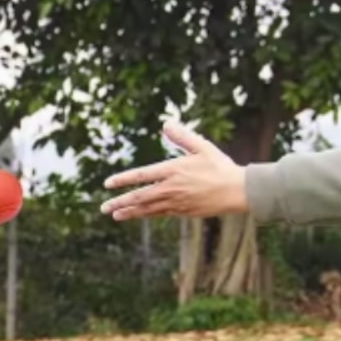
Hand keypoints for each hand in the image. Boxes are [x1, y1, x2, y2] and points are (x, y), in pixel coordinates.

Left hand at [100, 120, 248, 220]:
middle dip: (119, 202)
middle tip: (103, 207)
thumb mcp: (201, 147)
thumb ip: (182, 137)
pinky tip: (136, 216)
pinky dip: (145, 215)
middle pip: (139, 196)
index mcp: (172, 170)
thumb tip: (166, 124)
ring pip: (146, 209)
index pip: (141, 175)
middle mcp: (170, 188)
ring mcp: (175, 202)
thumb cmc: (220, 166)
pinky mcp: (181, 212)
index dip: (123, 179)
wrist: (237, 191)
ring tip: (114, 215)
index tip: (107, 183)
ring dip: (129, 212)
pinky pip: (158, 214)